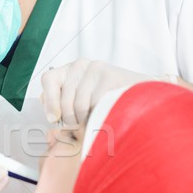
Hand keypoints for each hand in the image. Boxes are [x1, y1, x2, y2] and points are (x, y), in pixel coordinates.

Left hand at [40, 58, 176, 124]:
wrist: (144, 96)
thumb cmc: (109, 103)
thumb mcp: (83, 103)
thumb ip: (63, 105)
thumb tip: (49, 116)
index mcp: (69, 70)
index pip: (48, 79)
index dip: (49, 102)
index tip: (53, 119)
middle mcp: (80, 65)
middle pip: (64, 100)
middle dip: (72, 121)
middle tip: (83, 127)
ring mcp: (95, 68)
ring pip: (79, 106)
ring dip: (87, 121)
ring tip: (99, 119)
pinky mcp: (109, 75)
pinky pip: (95, 105)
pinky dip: (100, 116)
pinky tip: (109, 113)